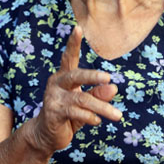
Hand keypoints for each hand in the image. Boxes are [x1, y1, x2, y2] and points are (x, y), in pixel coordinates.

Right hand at [29, 25, 121, 153]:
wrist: (46, 135)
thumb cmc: (68, 116)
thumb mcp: (86, 104)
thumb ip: (97, 95)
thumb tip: (113, 87)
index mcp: (64, 77)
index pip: (69, 57)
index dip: (73, 43)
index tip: (78, 28)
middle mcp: (56, 84)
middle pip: (75, 75)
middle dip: (92, 76)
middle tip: (108, 77)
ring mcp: (53, 98)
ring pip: (81, 99)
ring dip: (102, 107)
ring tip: (118, 116)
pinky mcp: (53, 113)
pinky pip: (75, 112)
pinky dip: (89, 117)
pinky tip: (97, 121)